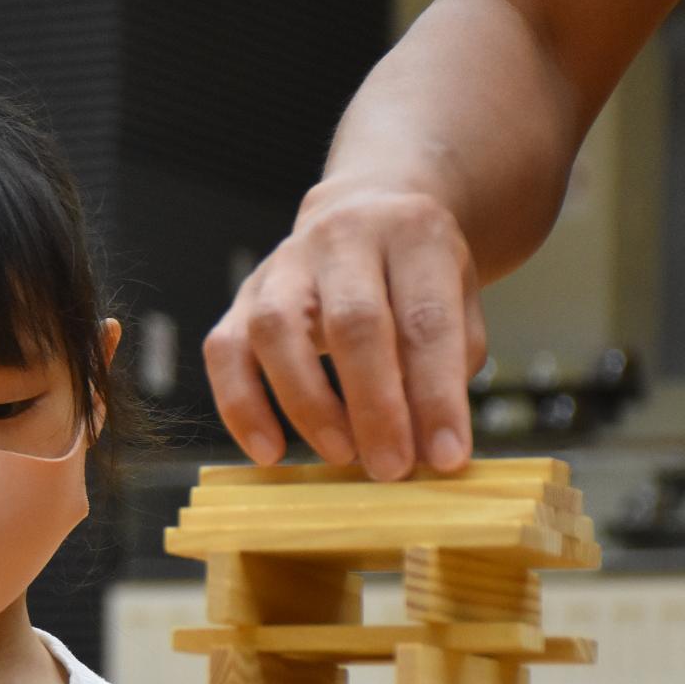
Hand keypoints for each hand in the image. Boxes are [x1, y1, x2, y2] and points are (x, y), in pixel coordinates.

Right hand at [204, 182, 486, 480]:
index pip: (426, 320)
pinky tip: (269, 451)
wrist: (365, 214)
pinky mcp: (242, 297)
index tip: (446, 458)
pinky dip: (241, 406)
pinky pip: (225, 351)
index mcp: (413, 234)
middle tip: (390, 469)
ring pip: (277, 331)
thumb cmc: (416, 278)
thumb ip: (446, 370)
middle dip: (374, 407)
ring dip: (307, 405)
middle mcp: (342, 238)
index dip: (437, 395)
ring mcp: (283, 264)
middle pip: (353, 322)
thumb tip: (426, 450)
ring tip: (340, 456)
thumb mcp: (458, 303)